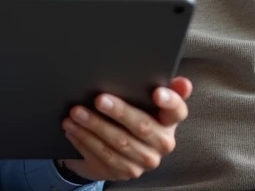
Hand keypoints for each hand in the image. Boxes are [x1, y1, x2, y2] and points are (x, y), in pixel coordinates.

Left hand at [59, 77, 192, 181]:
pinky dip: (85, 141)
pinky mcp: (125, 172)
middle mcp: (162, 143)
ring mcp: (145, 161)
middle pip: (142, 126)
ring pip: (118, 143)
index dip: (170, 101)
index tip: (157, 92)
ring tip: (76, 113)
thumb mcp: (142, 100)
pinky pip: (103, 156)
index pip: (177, 110)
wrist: (117, 149)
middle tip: (99, 99)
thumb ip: (155, 86)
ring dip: (94, 127)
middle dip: (119, 112)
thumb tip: (181, 81)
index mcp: (170, 121)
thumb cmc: (131, 115)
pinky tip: (73, 129)